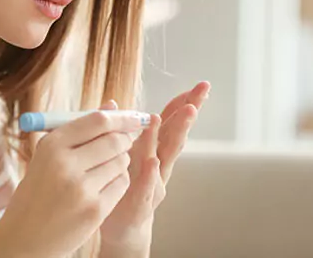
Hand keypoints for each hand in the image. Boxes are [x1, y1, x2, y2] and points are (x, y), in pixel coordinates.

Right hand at [0, 110, 143, 257]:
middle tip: (123, 142)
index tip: (133, 117)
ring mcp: (82, 189)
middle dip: (124, 139)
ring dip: (120, 161)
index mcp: (52, 145)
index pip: (97, 121)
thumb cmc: (38, 190)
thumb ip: (80, 129)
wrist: (24, 237)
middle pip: (114, 140)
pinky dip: (118, 181)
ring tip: (104, 168)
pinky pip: (122, 184)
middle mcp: (66, 164)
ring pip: (121, 162)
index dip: (121, 117)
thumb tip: (113, 105)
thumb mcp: (48, 155)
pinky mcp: (95, 210)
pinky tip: (102, 186)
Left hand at [99, 81, 210, 254]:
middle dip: (188, 115)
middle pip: (176, 135)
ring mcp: (153, 182)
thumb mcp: (121, 152)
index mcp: (154, 148)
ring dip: (175, 134)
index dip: (183, 104)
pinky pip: (147, 186)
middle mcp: (160, 164)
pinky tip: (153, 162)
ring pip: (166, 156)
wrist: (122, 227)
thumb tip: (112, 102)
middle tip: (199, 96)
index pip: (171, 122)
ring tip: (185, 114)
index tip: (199, 86)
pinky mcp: (141, 201)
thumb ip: (119, 129)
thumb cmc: (123, 185)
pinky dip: (151, 174)